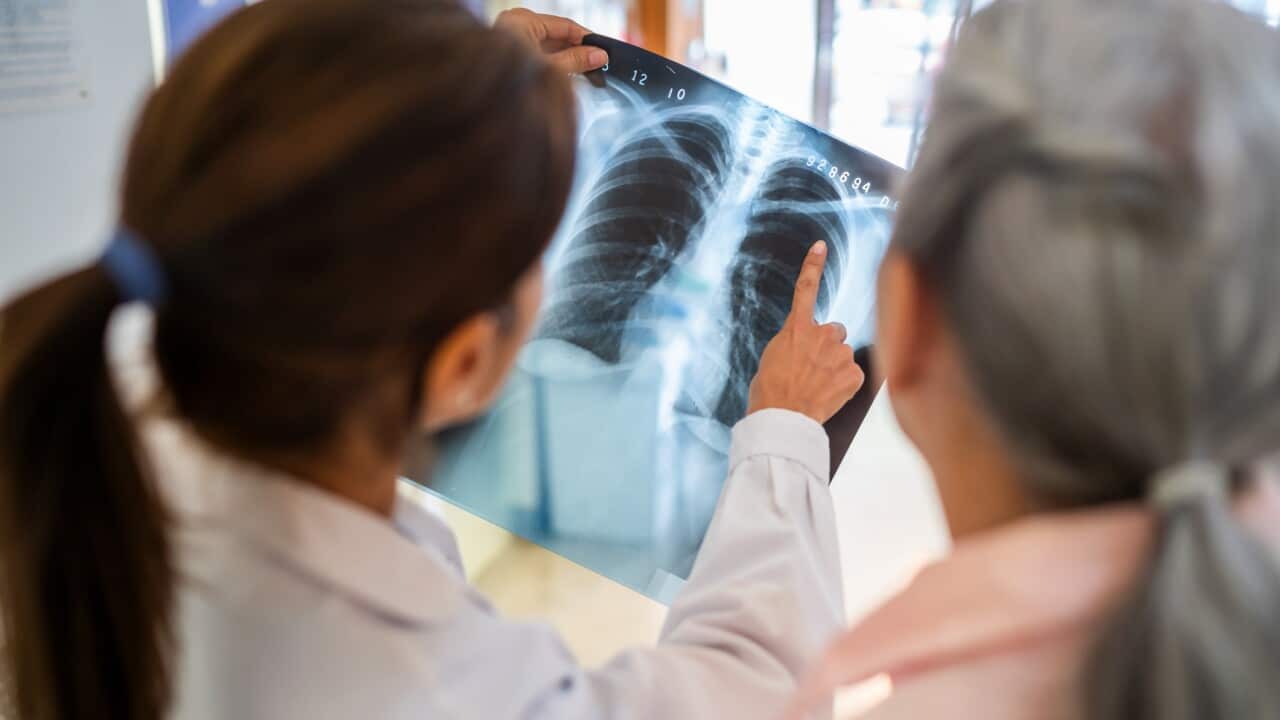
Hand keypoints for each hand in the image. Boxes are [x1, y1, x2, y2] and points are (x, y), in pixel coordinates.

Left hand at [495, 8, 608, 73]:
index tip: (602, 49)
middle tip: (599, 62)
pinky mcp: (511, 57)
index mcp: (522, 21)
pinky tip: (568, 74)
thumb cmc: (509, 81)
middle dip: (577, 50)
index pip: (564, 25)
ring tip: (588, 71)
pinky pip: (538, 55)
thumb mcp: (550, 69)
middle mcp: (515, 26)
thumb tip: (598, 56)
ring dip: (567, 59)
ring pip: (548, 47)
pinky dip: (554, 64)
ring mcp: (511, 41)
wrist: (484, 105)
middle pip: (556, 35)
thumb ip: (575, 60)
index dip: (586, 37)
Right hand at [747, 241, 864, 423]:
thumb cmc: (770, 392)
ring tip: (817, 386)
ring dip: (835, 366)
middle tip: (813, 367)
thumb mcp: (772, 358)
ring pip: (844, 354)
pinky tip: (829, 394)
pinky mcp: (854, 373)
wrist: (782, 418)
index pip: (805, 288)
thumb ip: (792, 343)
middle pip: (834, 331)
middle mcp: (822, 334)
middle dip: (827, 345)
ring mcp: (840, 353)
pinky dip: (844, 384)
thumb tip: (803, 348)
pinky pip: (853, 374)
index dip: (813, 265)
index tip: (820, 246)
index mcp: (796, 328)